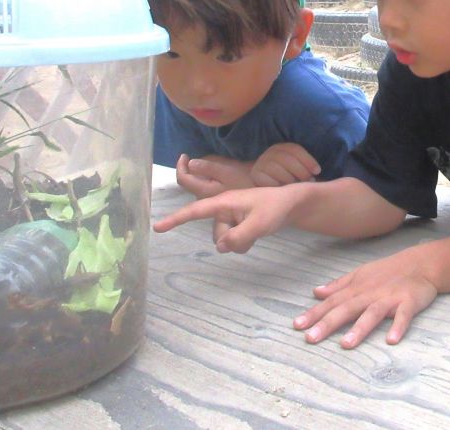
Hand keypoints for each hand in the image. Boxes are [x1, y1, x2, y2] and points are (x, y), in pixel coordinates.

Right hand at [153, 185, 299, 252]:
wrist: (291, 205)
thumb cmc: (274, 208)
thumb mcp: (258, 224)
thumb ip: (238, 237)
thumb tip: (220, 247)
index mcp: (224, 201)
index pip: (195, 211)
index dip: (175, 219)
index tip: (157, 227)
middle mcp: (224, 208)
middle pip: (216, 235)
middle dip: (231, 239)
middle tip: (253, 229)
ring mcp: (231, 217)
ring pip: (224, 241)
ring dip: (239, 242)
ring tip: (256, 230)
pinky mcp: (237, 224)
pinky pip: (233, 241)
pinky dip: (243, 242)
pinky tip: (256, 234)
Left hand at [176, 153, 251, 197]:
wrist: (258, 196)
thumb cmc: (243, 181)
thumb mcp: (227, 171)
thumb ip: (208, 167)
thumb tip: (190, 163)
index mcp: (203, 189)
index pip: (183, 179)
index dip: (180, 166)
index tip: (185, 155)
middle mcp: (202, 197)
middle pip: (188, 183)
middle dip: (187, 170)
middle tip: (191, 158)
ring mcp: (208, 199)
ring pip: (195, 186)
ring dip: (196, 175)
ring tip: (205, 165)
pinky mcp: (215, 199)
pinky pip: (203, 188)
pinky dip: (203, 179)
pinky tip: (212, 175)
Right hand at [250, 143, 320, 185]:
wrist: (266, 189)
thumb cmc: (289, 179)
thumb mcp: (298, 169)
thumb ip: (306, 167)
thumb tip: (317, 171)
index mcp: (281, 148)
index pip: (294, 149)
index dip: (308, 160)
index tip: (317, 171)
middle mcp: (269, 153)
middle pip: (287, 159)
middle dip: (301, 171)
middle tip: (308, 182)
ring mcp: (260, 163)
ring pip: (278, 170)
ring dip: (290, 180)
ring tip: (297, 188)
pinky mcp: (255, 175)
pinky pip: (268, 181)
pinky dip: (278, 186)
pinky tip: (284, 192)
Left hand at [293, 247, 438, 348]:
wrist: (421, 263)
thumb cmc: (388, 271)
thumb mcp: (360, 274)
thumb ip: (338, 285)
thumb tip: (316, 292)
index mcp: (357, 288)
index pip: (332, 302)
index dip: (315, 313)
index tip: (297, 326)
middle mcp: (370, 293)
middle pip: (347, 308)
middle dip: (328, 323)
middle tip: (311, 338)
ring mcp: (390, 298)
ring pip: (372, 313)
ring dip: (359, 328)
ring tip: (346, 344)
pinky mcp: (409, 302)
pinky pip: (403, 315)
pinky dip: (398, 326)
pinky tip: (392, 340)